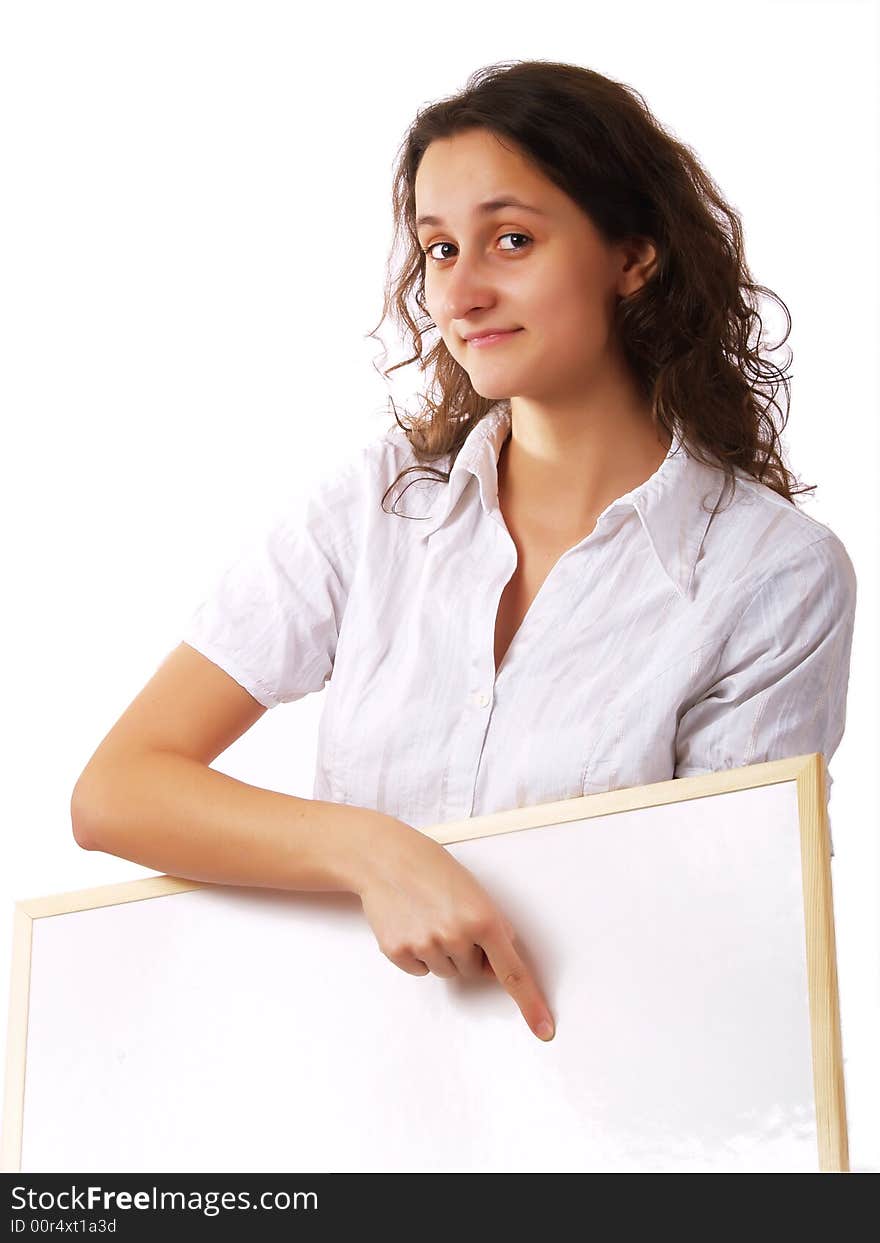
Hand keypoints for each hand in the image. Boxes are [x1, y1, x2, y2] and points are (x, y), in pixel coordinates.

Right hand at [355, 815, 554, 1040]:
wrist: (387, 859)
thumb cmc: (435, 871)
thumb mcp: (476, 893)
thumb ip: (494, 928)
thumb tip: (500, 964)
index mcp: (483, 919)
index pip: (512, 972)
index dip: (530, 1002)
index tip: (544, 1029)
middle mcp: (456, 936)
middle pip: (473, 971)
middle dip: (467, 951)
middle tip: (449, 917)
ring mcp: (425, 945)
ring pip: (446, 972)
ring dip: (442, 952)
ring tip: (428, 917)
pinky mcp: (398, 951)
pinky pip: (419, 970)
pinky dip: (417, 953)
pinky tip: (410, 924)